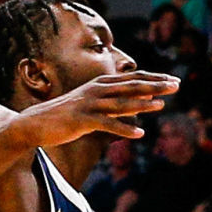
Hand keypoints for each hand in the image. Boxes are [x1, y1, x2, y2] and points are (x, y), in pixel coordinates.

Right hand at [11, 72, 181, 146]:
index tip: (172, 80)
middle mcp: (97, 90)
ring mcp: (89, 104)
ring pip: (121, 102)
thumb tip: (134, 108)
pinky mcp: (82, 120)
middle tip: (176, 85)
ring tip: (162, 105)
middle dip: (155, 85)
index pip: (132, 78)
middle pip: (131, 86)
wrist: (35, 124)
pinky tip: (139, 133)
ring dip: (143, 103)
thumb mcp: (91, 107)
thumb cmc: (65, 117)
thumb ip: (111, 105)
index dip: (153, 78)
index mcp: (100, 85)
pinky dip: (124, 128)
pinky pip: (107, 124)